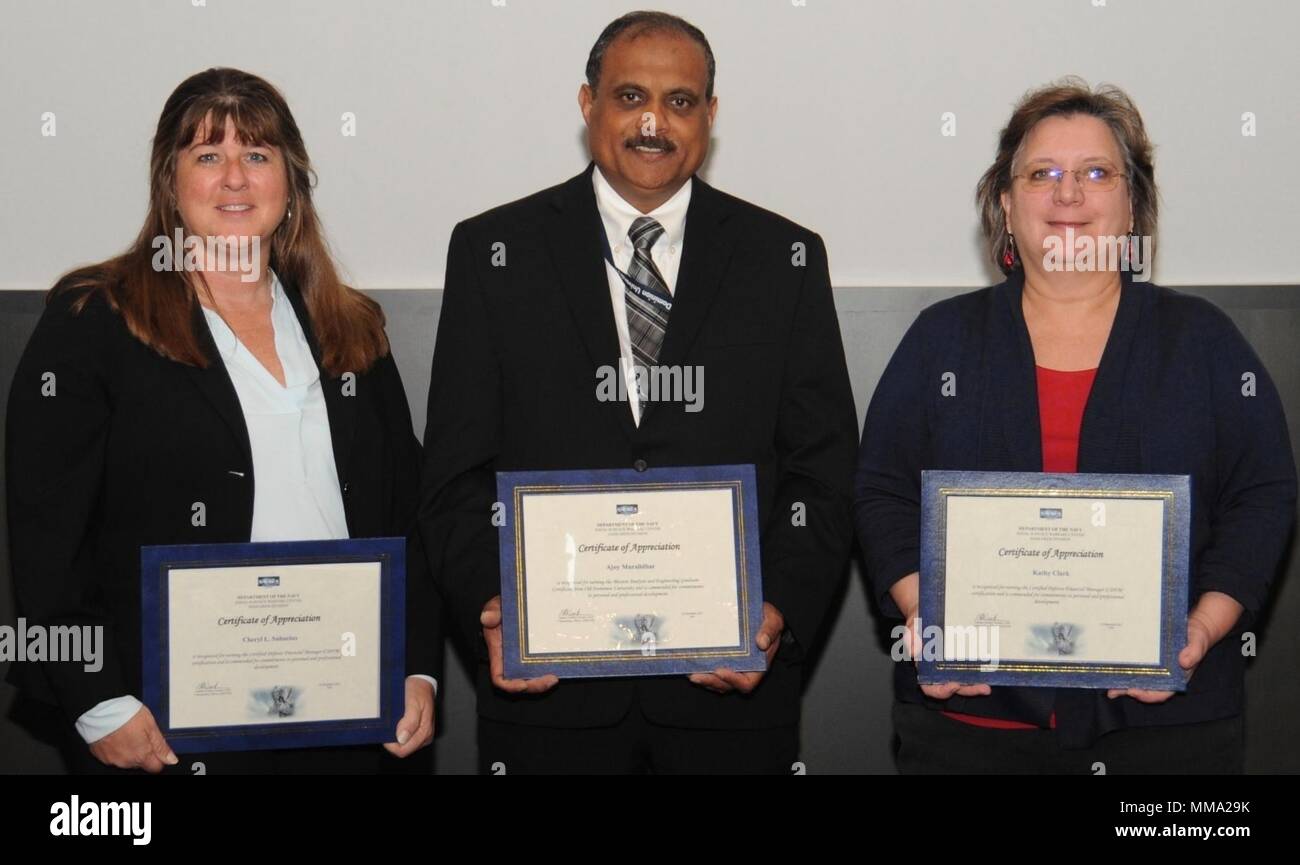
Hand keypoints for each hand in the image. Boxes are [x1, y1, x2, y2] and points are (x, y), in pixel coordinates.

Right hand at [88, 705, 177, 772]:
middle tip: (141, 735)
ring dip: (130, 750)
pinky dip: (117, 749)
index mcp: (141, 755)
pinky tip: (117, 736)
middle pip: (141, 763)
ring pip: (127, 760)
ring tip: (128, 733)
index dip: (159, 758)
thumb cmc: (125, 715)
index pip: (155, 767)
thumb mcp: (151, 726)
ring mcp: (112, 760)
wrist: (100, 710)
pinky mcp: (101, 756)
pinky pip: (113, 756)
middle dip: (144, 752)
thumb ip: (161, 746)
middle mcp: (126, 761)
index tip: (157, 749)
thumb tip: (171, 759)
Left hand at [384, 677, 435, 756]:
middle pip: (403, 749)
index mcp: (425, 731)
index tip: (386, 732)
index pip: (403, 750)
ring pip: (403, 745)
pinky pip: (405, 739)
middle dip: (393, 740)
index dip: (391, 744)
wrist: (422, 683)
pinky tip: (397, 722)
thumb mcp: (413, 703)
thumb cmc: (418, 691)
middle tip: (389, 724)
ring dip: (395, 736)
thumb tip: (402, 738)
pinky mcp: (418, 732)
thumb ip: (410, 722)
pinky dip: (398, 732)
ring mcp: (422, 735)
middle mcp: (425, 736)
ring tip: (394, 721)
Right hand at [481, 595, 557, 693]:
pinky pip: (541, 666)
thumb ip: (492, 611)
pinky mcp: (535, 653)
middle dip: (534, 686)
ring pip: (532, 678)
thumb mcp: (496, 605)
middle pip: (520, 682)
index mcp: (499, 652)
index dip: (510, 685)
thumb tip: (488, 618)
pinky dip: (549, 669)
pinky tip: (558, 665)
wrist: (516, 603)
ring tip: (555, 677)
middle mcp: (511, 659)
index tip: (523, 685)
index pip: (500, 677)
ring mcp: (524, 657)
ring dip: (543, 682)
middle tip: (550, 680)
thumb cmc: (502, 607)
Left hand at [689, 602, 783, 694]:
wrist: (762, 617)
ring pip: (717, 682)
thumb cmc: (768, 620)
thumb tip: (761, 642)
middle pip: (727, 685)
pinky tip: (690, 665)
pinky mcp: (724, 661)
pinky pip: (712, 672)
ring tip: (690, 673)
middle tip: (696, 676)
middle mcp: (745, 670)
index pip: (747, 682)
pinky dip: (702, 671)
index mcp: (758, 665)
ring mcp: (733, 667)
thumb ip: (769, 630)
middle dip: (711, 682)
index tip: (720, 671)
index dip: (733, 680)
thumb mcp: (773, 620)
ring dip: (704, 680)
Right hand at [901, 600, 991, 699]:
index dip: (941, 691)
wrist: (928, 608)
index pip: (930, 687)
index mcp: (924, 666)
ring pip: (964, 680)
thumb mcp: (912, 625)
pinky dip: (980, 671)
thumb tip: (914, 652)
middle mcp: (938, 668)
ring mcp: (951, 663)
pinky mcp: (962, 655)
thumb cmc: (918, 618)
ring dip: (976, 685)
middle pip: (952, 687)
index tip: (953, 685)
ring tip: (987, 685)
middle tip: (982, 688)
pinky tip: (990, 669)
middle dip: (968, 690)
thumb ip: (910, 637)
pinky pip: (970, 667)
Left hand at [1106, 594, 1238, 702]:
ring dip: (1123, 684)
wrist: (1194, 627)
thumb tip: (1184, 661)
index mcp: (1177, 678)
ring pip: (1138, 680)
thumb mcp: (1197, 642)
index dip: (1148, 695)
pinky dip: (1126, 670)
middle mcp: (1165, 676)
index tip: (1134, 692)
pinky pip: (1137, 668)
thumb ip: (1193, 652)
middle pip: (1146, 689)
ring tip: (1107, 685)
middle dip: (1128, 691)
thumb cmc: (1197, 636)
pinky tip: (1113, 668)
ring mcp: (1156, 669)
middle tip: (1112, 691)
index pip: (1161, 693)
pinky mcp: (1149, 660)